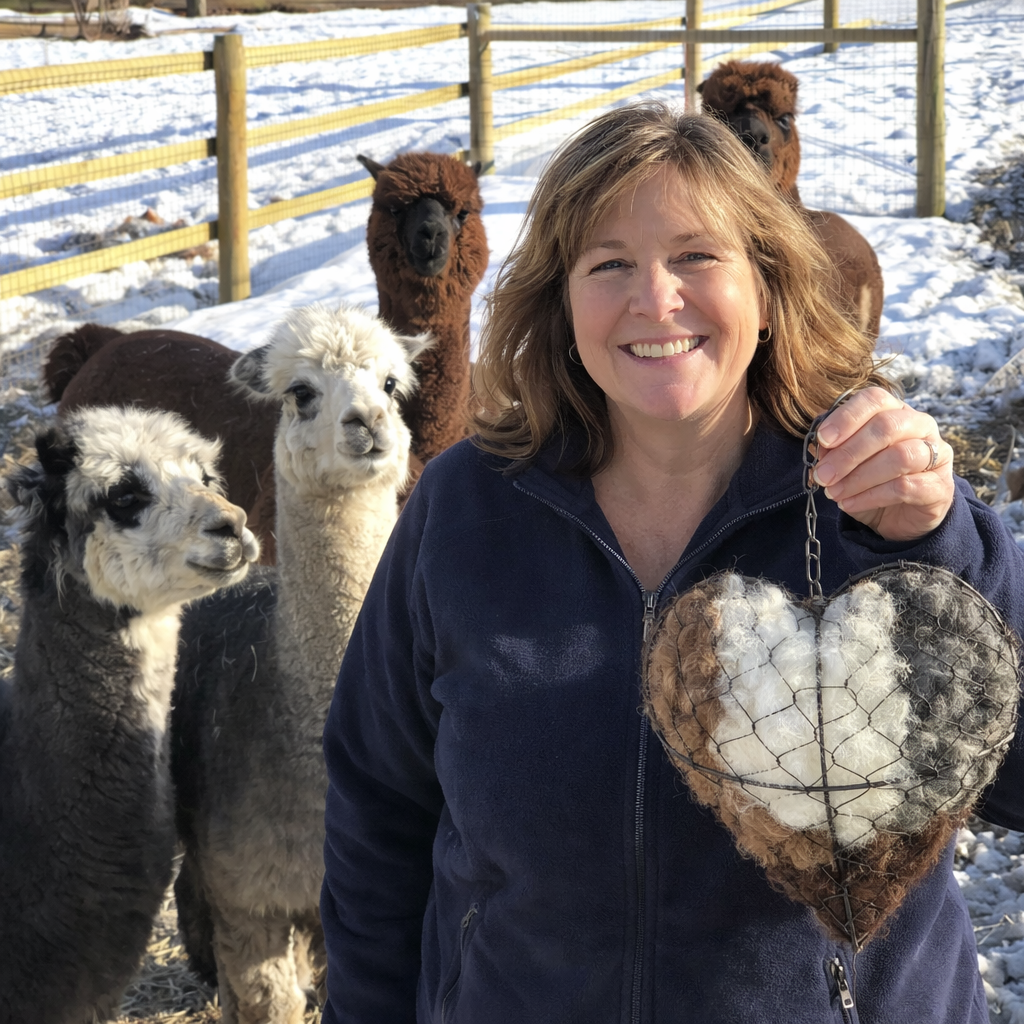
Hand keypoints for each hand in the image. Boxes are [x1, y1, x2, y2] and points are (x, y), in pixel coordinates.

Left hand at [811, 387, 953, 542]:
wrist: (899, 517)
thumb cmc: (871, 481)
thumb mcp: (846, 463)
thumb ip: (833, 450)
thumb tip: (818, 447)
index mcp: (894, 411)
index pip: (874, 399)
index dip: (847, 417)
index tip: (823, 439)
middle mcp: (920, 426)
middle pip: (887, 426)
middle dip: (848, 453)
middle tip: (823, 475)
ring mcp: (936, 454)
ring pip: (900, 456)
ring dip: (860, 477)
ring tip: (834, 492)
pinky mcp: (941, 486)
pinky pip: (906, 487)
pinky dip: (871, 496)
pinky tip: (850, 503)